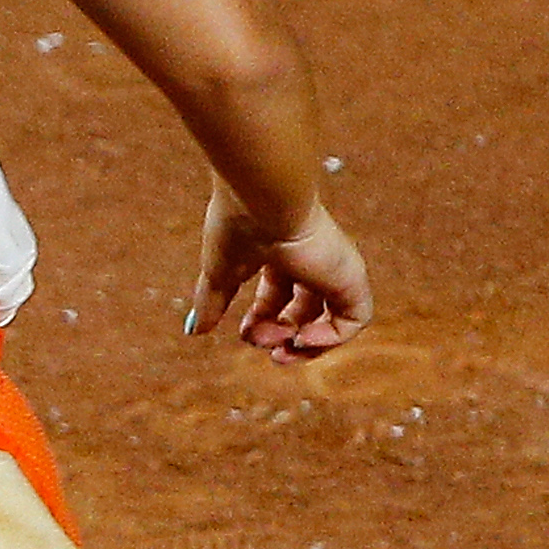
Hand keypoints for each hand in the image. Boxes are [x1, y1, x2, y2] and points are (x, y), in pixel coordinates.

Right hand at [186, 192, 369, 358]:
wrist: (262, 203)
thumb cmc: (237, 226)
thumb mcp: (220, 273)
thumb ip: (210, 302)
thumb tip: (194, 330)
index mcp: (281, 255)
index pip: (278, 297)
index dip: (262, 322)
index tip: (244, 332)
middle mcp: (312, 263)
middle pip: (303, 313)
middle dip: (279, 335)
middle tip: (260, 342)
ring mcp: (334, 271)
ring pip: (332, 320)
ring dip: (306, 344)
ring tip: (284, 345)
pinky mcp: (351, 278)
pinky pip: (354, 320)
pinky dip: (330, 338)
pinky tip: (302, 337)